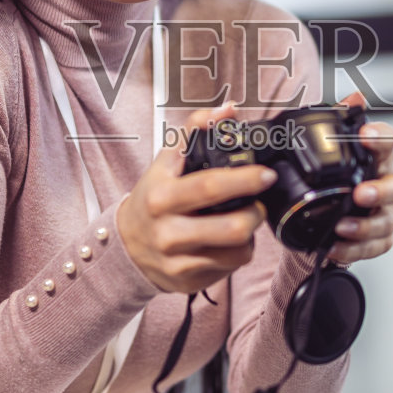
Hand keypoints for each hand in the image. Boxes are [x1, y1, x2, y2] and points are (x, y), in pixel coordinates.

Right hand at [116, 104, 276, 292]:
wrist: (126, 245)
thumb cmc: (152, 199)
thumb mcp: (165, 162)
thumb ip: (195, 131)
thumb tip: (227, 110)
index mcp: (161, 197)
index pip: (210, 187)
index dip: (245, 180)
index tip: (266, 174)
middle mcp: (168, 233)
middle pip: (232, 228)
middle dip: (255, 213)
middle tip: (256, 203)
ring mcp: (178, 261)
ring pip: (237, 252)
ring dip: (249, 234)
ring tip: (241, 221)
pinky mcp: (188, 282)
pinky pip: (230, 269)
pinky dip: (237, 252)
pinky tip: (226, 242)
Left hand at [328, 92, 392, 263]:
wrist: (321, 211)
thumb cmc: (332, 175)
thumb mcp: (328, 144)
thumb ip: (340, 119)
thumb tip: (355, 96)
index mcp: (375, 157)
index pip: (386, 142)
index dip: (379, 137)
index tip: (366, 135)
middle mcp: (385, 183)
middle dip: (380, 191)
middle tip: (361, 193)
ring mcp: (384, 212)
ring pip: (387, 220)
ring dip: (367, 225)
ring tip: (343, 227)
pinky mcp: (377, 238)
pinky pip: (374, 246)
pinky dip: (355, 249)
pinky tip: (336, 246)